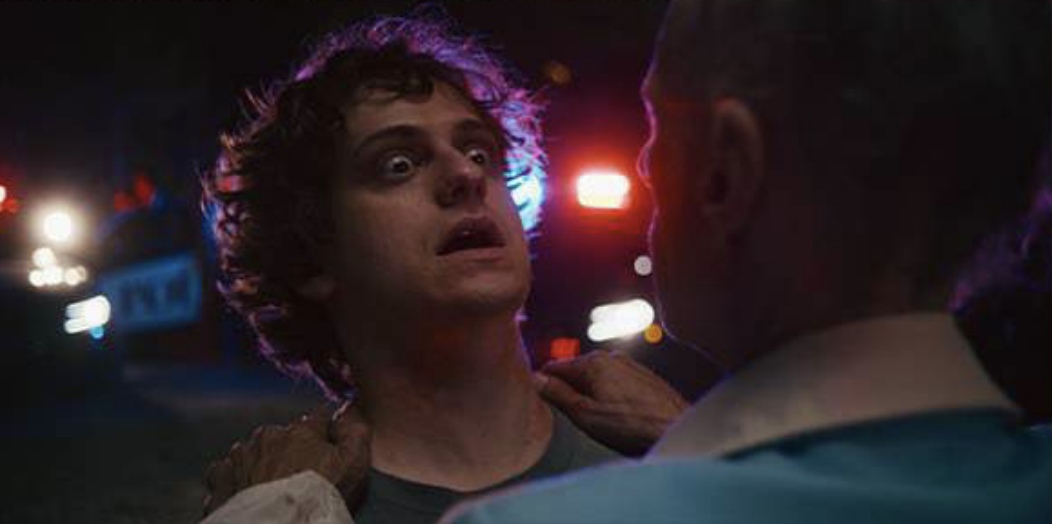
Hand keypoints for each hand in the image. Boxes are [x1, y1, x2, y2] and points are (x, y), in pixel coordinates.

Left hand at [203, 402, 369, 515]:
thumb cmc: (318, 498)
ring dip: (263, 463)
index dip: (327, 436)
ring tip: (274, 491)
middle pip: (284, 436)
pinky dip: (236, 479)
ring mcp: (241, 456)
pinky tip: (247, 494)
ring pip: (254, 451)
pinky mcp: (220, 479)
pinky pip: (227, 471)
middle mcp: (269, 436)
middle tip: (301, 480)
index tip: (331, 455)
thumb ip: (355, 432)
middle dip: (291, 451)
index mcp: (302, 430)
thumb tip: (350, 409)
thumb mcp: (354, 464)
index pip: (319, 419)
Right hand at [537, 352, 688, 455]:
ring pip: (597, 377)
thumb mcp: (585, 415)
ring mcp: (630, 365)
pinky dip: (610, 395)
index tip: (538, 398)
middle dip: (569, 390)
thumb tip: (536, 380)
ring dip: (591, 394)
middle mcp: (611, 357)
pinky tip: (618, 416)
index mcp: (593, 363)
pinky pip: (616, 382)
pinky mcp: (644, 376)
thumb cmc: (633, 426)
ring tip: (598, 420)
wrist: (677, 428)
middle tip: (572, 417)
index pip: (554, 366)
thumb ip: (558, 394)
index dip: (543, 383)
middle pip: (576, 371)